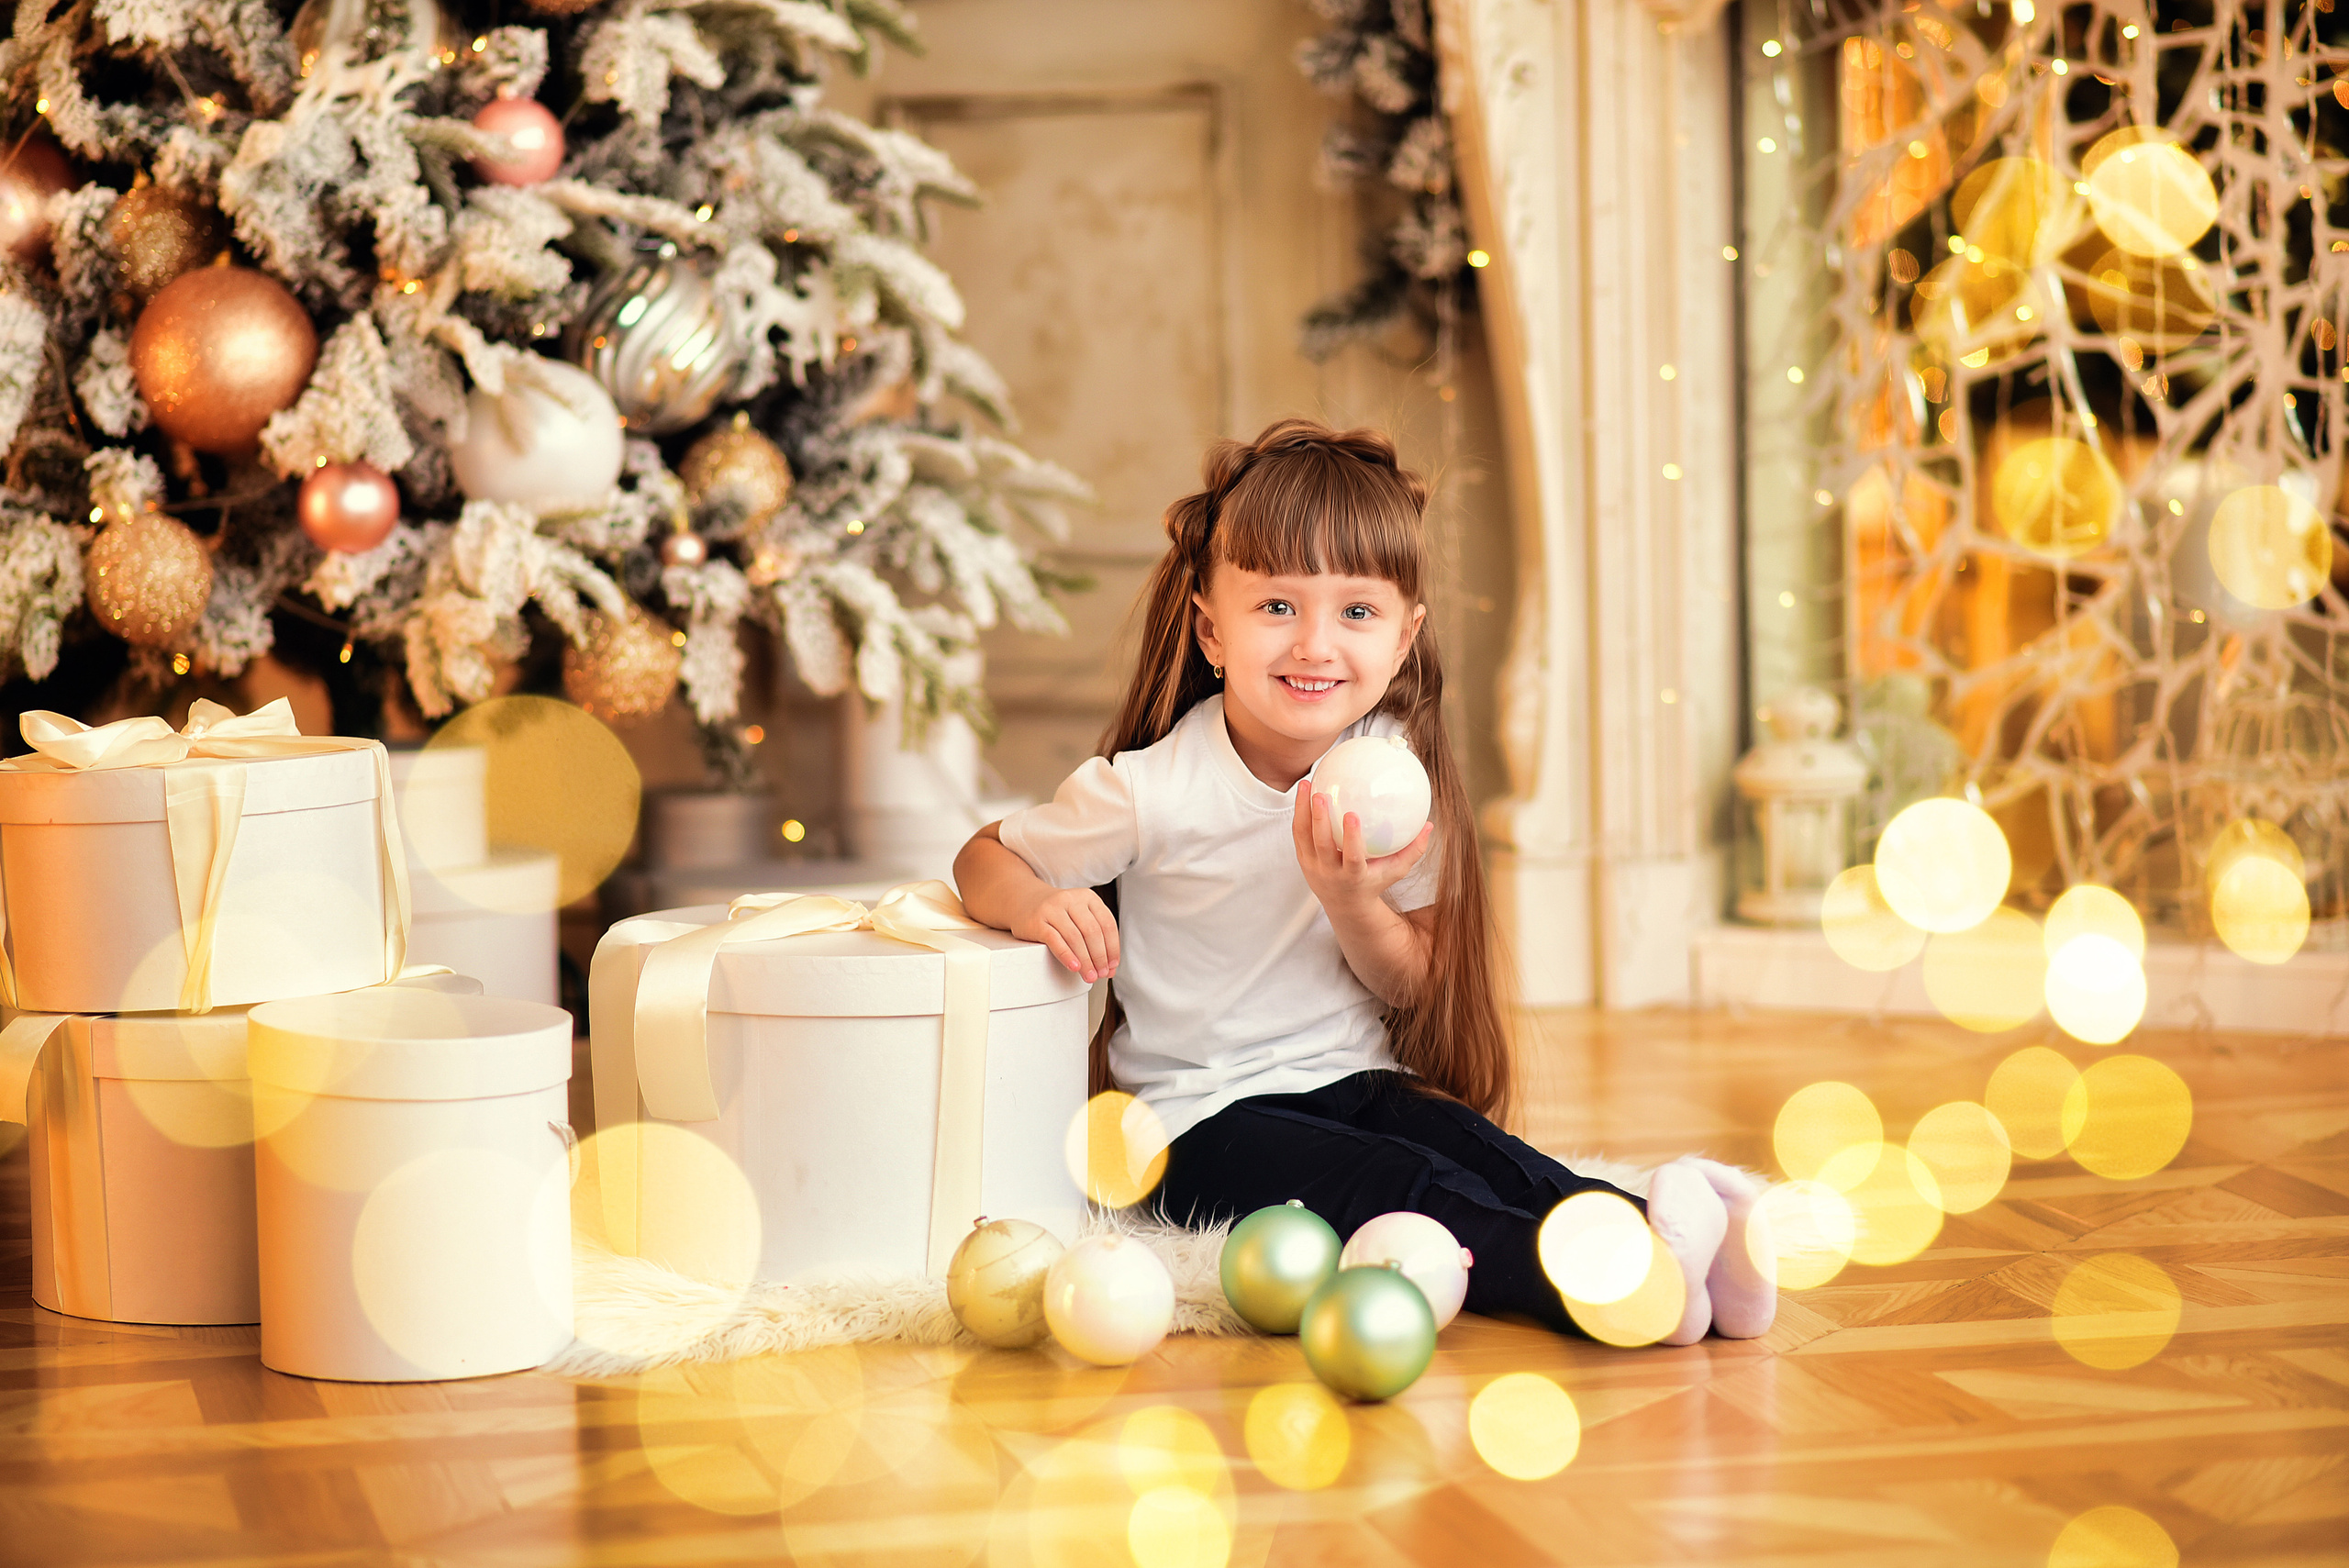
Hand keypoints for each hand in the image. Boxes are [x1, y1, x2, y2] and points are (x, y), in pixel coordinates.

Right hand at [1013, 885, 1119, 981]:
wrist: (1024, 901)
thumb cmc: (1056, 913)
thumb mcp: (1079, 917)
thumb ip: (1095, 937)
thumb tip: (1109, 968)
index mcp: (1088, 897)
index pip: (1107, 924)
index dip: (1113, 948)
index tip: (1112, 965)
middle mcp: (1071, 899)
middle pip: (1092, 932)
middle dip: (1099, 957)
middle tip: (1100, 974)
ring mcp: (1053, 908)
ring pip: (1075, 937)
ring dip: (1085, 961)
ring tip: (1089, 975)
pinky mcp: (1037, 920)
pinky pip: (1055, 940)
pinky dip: (1067, 955)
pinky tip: (1074, 967)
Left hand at [1292, 782, 1433, 917]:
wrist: (1345, 904)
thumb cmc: (1375, 882)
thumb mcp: (1396, 871)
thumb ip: (1413, 850)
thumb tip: (1430, 825)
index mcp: (1353, 876)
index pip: (1351, 857)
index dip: (1351, 838)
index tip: (1352, 815)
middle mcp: (1329, 872)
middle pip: (1321, 845)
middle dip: (1319, 820)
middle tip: (1321, 795)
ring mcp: (1312, 866)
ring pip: (1303, 836)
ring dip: (1303, 809)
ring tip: (1307, 784)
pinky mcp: (1302, 859)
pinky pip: (1298, 833)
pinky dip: (1299, 812)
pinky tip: (1305, 790)